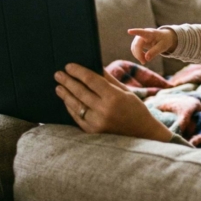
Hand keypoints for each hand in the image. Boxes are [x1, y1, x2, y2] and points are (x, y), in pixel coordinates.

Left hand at [54, 63, 173, 141]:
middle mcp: (104, 110)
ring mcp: (97, 123)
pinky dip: (71, 108)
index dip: (78, 72)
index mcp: (114, 97)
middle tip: (58, 74)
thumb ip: (109, 79)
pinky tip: (67, 100)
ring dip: (65, 95)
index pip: (91, 80)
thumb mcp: (125, 92)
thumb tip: (94, 66)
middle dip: (67, 81)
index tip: (68, 66)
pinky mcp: (93, 132)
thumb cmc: (135, 109)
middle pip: (80, 92)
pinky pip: (77, 118)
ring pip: (76, 105)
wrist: (143, 134)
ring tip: (58, 87)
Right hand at [128, 28, 177, 63]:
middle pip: (137, 44)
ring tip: (145, 61)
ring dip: (138, 55)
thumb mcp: (163, 46)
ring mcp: (139, 38)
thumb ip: (155, 52)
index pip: (142, 32)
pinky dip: (138, 55)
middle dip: (138, 54)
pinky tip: (143, 57)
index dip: (135, 32)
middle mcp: (143, 34)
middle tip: (144, 62)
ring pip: (134, 47)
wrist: (164, 37)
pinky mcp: (137, 42)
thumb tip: (146, 58)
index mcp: (150, 33)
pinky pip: (134, 49)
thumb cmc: (164, 40)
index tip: (129, 31)